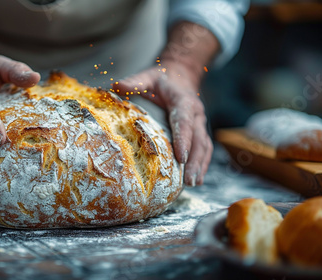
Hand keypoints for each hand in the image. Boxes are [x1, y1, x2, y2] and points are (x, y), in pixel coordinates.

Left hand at [113, 61, 212, 185]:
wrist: (180, 75)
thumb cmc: (162, 78)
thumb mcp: (148, 77)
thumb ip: (135, 82)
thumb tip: (117, 87)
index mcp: (183, 102)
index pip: (184, 122)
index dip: (184, 140)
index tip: (181, 157)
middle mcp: (195, 114)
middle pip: (198, 140)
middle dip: (194, 161)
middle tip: (190, 180)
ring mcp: (199, 123)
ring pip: (204, 146)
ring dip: (200, 166)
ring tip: (193, 183)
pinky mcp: (198, 131)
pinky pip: (203, 148)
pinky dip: (201, 164)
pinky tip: (196, 179)